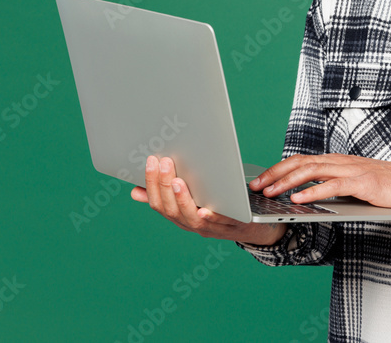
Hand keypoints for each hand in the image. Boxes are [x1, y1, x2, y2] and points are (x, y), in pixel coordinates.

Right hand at [130, 155, 286, 245]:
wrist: (255, 226)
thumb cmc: (220, 208)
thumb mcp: (193, 200)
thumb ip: (167, 196)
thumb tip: (135, 192)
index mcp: (182, 217)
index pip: (159, 204)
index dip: (151, 184)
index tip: (150, 161)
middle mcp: (194, 225)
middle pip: (172, 211)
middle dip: (165, 186)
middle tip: (165, 162)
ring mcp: (213, 229)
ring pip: (192, 219)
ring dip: (182, 200)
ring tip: (177, 181)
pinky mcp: (235, 227)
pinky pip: (222, 224)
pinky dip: (212, 217)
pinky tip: (204, 209)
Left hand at [251, 154, 390, 214]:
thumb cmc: (386, 190)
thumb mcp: (353, 187)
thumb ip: (332, 188)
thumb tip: (305, 198)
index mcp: (338, 162)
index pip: (302, 160)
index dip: (279, 168)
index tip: (260, 179)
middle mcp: (341, 162)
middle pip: (301, 162)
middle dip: (275, 173)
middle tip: (256, 185)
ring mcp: (352, 170)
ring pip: (313, 171)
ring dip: (288, 181)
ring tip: (271, 192)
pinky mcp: (362, 183)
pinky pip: (333, 186)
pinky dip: (313, 191)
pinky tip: (298, 199)